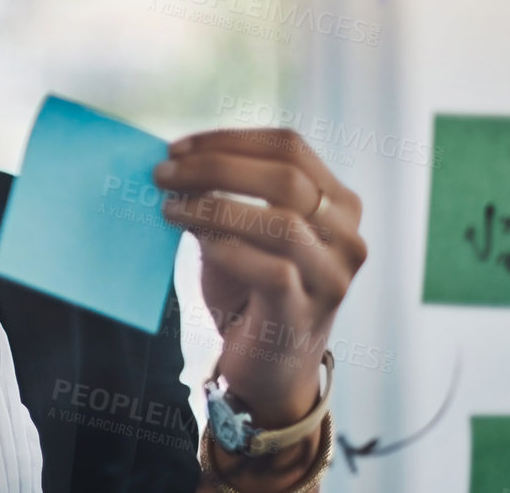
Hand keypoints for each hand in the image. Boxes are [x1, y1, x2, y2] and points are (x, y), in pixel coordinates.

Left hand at [153, 128, 366, 428]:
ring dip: (214, 207)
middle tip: (163, 174)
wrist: (266, 369)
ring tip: (169, 207)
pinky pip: (272, 269)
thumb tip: (176, 162)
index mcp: (337, 203)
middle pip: (286, 177)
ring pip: (280, 221)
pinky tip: (195, 240)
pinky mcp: (307, 314)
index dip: (229, 140)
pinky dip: (226, 247)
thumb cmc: (249, 290)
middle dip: (215, 167)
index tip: (177, 148)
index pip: (289, 147)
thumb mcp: (239, 231)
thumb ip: (223, 194)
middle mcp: (347, 236)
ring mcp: (333, 278)